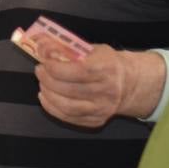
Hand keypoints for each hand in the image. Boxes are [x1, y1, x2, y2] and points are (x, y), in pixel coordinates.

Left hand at [33, 36, 163, 127]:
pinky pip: (68, 118)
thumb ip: (69, 48)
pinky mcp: (96, 120)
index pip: (79, 71)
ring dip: (48, 94)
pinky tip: (46, 97)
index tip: (45, 62)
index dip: (57, 68)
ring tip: (42, 84)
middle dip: (48, 80)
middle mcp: (107, 91)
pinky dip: (52, 107)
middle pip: (70, 89)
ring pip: (67, 107)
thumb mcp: (93, 49)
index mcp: (107, 69)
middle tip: (40, 71)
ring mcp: (102, 108)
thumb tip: (43, 47)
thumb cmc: (106, 63)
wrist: (128, 83)